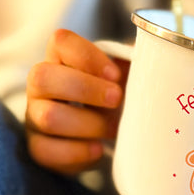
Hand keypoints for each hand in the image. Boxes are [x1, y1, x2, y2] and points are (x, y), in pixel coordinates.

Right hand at [26, 29, 125, 173]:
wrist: (104, 134)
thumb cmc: (115, 97)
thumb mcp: (127, 75)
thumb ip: (138, 61)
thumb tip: (159, 56)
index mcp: (60, 58)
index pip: (60, 42)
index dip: (88, 56)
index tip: (116, 75)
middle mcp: (40, 84)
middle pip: (42, 76)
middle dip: (85, 89)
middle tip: (117, 99)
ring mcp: (34, 115)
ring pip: (47, 117)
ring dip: (89, 124)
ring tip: (113, 129)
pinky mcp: (39, 147)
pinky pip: (47, 151)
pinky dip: (78, 152)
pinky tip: (98, 149)